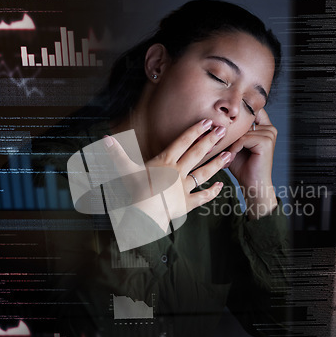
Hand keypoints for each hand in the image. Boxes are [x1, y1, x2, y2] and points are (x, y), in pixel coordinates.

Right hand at [103, 119, 230, 230]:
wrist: (144, 215)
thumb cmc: (134, 192)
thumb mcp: (126, 170)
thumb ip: (118, 154)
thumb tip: (105, 138)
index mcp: (164, 162)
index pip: (182, 142)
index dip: (195, 131)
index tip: (207, 122)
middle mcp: (177, 172)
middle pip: (196, 153)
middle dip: (210, 140)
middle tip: (223, 130)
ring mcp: (183, 188)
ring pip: (203, 173)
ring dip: (217, 163)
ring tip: (229, 155)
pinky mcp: (186, 203)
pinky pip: (202, 197)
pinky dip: (212, 192)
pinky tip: (221, 185)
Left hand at [226, 109, 277, 218]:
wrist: (253, 186)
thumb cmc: (243, 167)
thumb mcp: (235, 146)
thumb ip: (231, 132)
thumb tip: (213, 120)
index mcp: (265, 127)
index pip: (250, 111)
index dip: (235, 117)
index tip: (221, 125)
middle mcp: (270, 128)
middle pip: (242, 122)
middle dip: (229, 134)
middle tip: (220, 148)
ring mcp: (270, 134)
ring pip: (241, 131)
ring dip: (231, 144)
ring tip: (227, 157)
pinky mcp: (266, 141)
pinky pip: (243, 139)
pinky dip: (234, 149)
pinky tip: (231, 158)